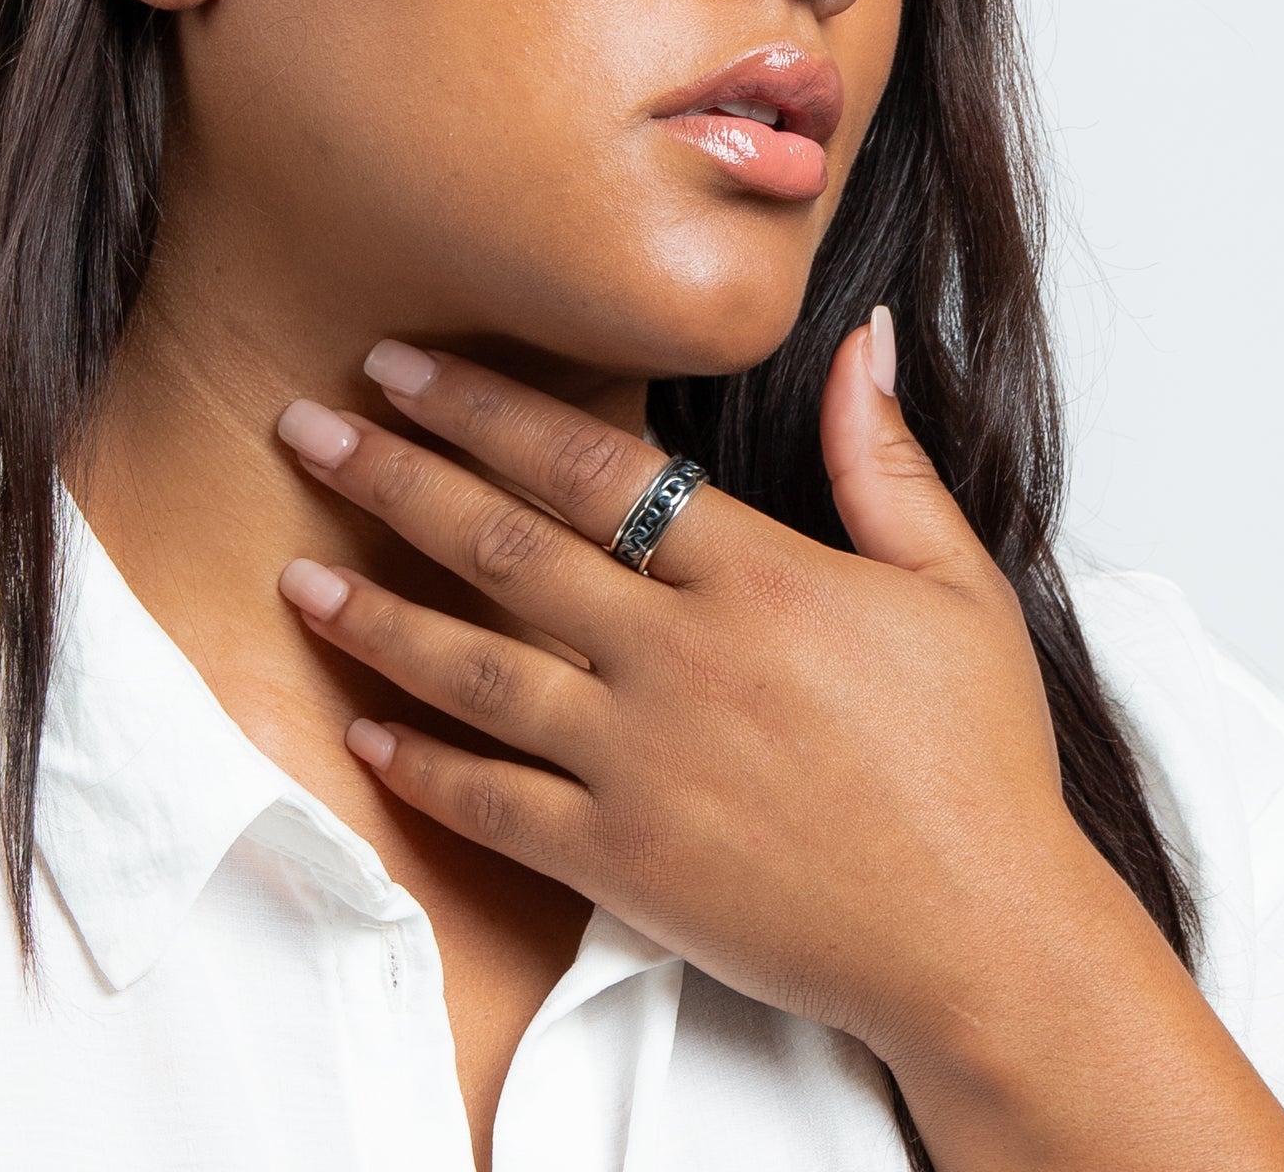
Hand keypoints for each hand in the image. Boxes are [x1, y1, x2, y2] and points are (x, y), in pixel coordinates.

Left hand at [272, 313, 1283, 1170]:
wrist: (987, 944)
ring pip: (475, 670)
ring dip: (375, 616)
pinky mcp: (623, 863)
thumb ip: (884, 457)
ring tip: (295, 573)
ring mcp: (643, 765)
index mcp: (759, 577)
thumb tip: (858, 338)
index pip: (589, 464)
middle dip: (392, 478)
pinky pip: (494, 806)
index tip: (404, 366)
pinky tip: (364, 730)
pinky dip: (423, 766)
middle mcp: (682, 659)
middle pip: (504, 546)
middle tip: (305, 427)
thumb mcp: (955, 587)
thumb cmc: (976, 764)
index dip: (483, 407)